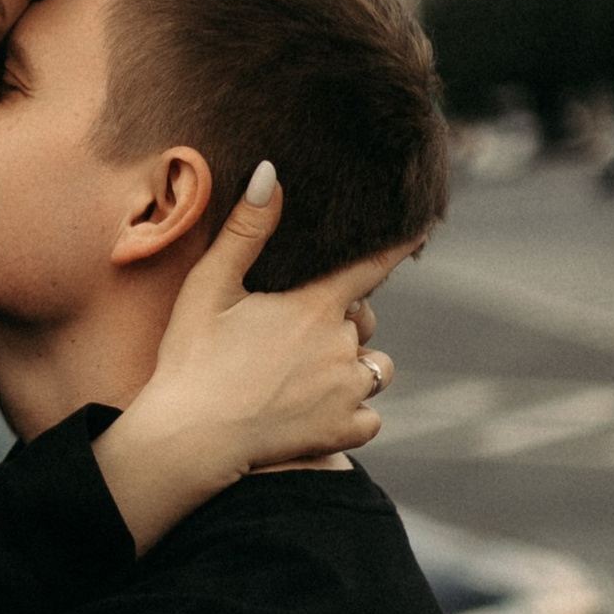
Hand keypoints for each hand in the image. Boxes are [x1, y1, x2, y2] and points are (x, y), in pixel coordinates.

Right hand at [94, 169, 405, 554]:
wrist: (189, 439)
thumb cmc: (191, 359)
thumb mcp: (209, 287)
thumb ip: (245, 232)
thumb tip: (271, 174)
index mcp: (313, 306)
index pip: (371, 266)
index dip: (399, 246)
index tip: (424, 229)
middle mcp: (341, 345)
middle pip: (366, 323)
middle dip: (346, 323)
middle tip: (296, 336)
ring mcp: (346, 391)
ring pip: (375, 369)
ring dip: (355, 367)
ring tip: (309, 376)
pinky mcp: (343, 432)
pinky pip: (370, 417)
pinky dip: (351, 414)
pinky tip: (315, 414)